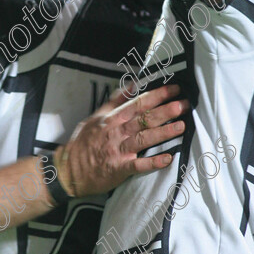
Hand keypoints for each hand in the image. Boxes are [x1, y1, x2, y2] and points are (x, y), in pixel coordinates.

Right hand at [55, 83, 187, 196]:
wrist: (69, 169)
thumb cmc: (84, 142)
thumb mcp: (96, 116)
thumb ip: (115, 101)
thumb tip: (132, 85)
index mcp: (112, 118)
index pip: (138, 103)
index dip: (157, 95)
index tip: (173, 89)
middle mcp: (116, 132)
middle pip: (144, 118)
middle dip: (165, 110)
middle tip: (184, 104)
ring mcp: (118, 150)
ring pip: (144, 138)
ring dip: (163, 132)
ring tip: (181, 126)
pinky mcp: (119, 168)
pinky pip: (138, 165)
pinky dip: (153, 162)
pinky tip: (168, 158)